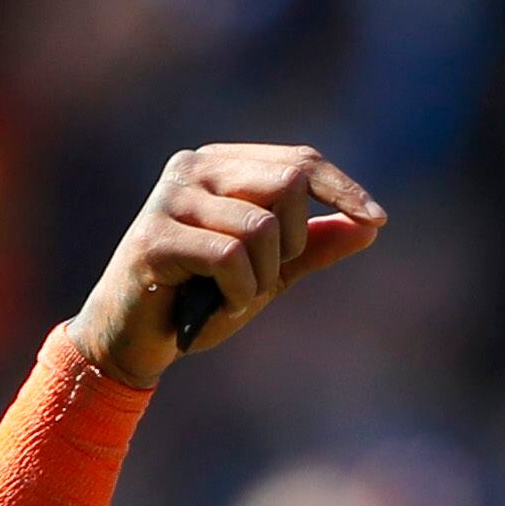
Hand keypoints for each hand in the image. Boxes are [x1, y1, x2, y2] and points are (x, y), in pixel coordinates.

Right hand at [68, 143, 383, 388]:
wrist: (128, 345)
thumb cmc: (194, 306)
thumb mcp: (264, 275)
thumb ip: (310, 249)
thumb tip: (368, 228)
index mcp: (220, 165)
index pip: (299, 160)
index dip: (342, 190)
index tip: (377, 221)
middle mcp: (193, 168)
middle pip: (287, 183)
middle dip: (291, 244)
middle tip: (264, 281)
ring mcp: (171, 198)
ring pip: (260, 227)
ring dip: (261, 279)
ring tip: (233, 299)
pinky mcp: (154, 237)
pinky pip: (229, 257)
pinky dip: (237, 293)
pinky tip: (216, 308)